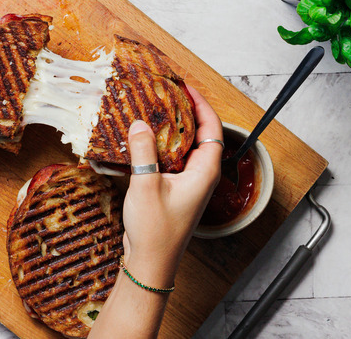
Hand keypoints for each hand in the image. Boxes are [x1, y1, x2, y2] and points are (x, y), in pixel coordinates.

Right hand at [121, 86, 221, 287]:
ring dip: (170, 130)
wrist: (150, 264)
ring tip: (151, 112)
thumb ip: (143, 152)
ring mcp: (187, 184)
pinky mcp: (173, 190)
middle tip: (165, 95)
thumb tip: (139, 124)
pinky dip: (159, 147)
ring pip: (183, 148)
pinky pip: (170, 161)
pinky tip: (141, 141)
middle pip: (199, 135)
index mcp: (205, 172)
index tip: (184, 87)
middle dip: (184, 113)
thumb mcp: (146, 185)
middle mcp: (200, 176)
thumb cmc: (156, 231)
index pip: (211, 128)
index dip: (201, 104)